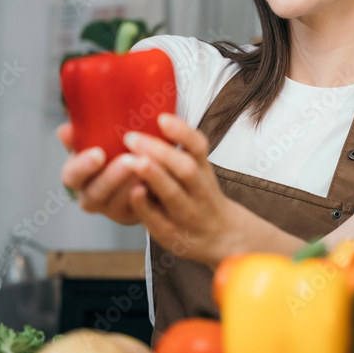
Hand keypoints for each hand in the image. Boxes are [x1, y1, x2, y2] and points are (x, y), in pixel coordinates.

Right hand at [57, 123, 141, 225]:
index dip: (83, 166)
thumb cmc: (113, 150)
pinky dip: (146, 197)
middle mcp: (91, 197)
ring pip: (118, 203)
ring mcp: (113, 210)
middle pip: (95, 193)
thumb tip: (64, 131)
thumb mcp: (97, 140)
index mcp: (78, 178)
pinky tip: (153, 183)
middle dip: (112, 177)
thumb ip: (81, 136)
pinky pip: (138, 211)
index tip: (98, 152)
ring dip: (131, 185)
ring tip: (147, 165)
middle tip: (130, 160)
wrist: (143, 169)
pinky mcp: (133, 216)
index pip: (72, 176)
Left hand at [121, 113, 238, 266]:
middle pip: (186, 169)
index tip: (162, 117)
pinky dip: (144, 206)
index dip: (182, 132)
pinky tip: (132, 192)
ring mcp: (186, 213)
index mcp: (203, 170)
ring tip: (132, 161)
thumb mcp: (200, 169)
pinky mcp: (170, 232)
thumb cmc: (201, 196)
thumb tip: (152, 116)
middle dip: (161, 152)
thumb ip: (182, 148)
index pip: (198, 147)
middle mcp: (198, 190)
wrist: (222, 236)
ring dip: (154, 176)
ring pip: (173, 194)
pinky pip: (157, 219)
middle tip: (131, 137)